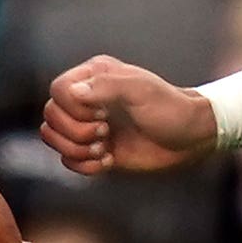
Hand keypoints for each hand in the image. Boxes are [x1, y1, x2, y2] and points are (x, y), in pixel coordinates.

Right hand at [41, 54, 216, 174]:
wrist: (191, 138)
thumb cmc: (170, 109)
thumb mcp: (141, 90)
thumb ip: (105, 86)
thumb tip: (72, 93)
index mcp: (94, 76)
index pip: (58, 90)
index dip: (73, 108)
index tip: (104, 114)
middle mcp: (87, 99)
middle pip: (51, 115)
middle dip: (75, 131)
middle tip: (106, 131)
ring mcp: (89, 126)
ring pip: (53, 138)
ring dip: (77, 149)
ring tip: (104, 148)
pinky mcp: (95, 150)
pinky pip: (68, 160)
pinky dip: (84, 165)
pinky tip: (109, 160)